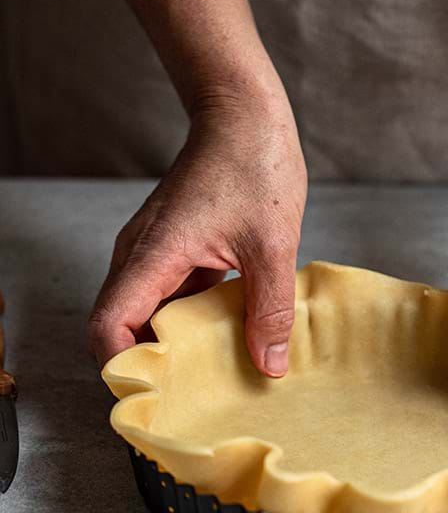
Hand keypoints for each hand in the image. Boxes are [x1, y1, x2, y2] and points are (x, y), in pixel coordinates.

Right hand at [88, 90, 307, 376]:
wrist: (243, 113)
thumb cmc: (254, 164)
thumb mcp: (273, 244)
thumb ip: (270, 308)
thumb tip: (270, 366)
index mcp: (153, 254)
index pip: (108, 326)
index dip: (124, 366)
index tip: (161, 394)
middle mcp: (140, 255)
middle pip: (120, 327)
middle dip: (151, 366)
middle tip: (194, 399)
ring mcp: (153, 251)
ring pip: (146, 314)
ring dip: (173, 344)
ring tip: (214, 375)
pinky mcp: (172, 249)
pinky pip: (169, 297)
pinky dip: (189, 321)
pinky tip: (228, 337)